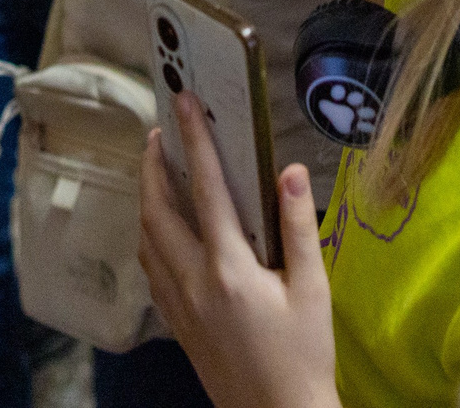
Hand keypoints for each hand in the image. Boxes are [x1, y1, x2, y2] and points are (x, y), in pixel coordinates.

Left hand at [139, 95, 340, 407]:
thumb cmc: (303, 357)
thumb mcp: (313, 291)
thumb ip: (299, 228)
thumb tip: (290, 172)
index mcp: (229, 269)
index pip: (206, 189)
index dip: (195, 140)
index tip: (185, 103)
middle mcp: (193, 282)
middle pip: (156, 209)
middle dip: (153, 165)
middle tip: (160, 133)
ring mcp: (178, 304)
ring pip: (146, 238)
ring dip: (147, 198)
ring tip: (159, 171)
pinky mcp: (176, 323)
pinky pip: (150, 267)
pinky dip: (150, 235)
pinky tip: (164, 229)